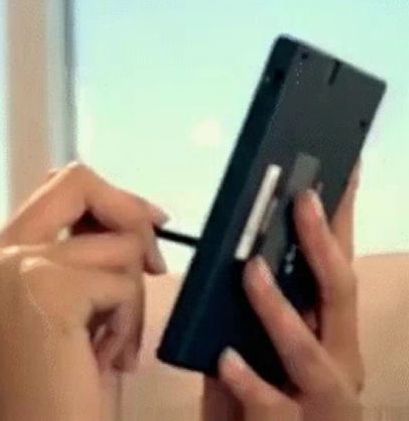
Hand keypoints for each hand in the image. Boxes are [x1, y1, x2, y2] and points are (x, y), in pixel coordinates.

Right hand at [0, 162, 168, 420]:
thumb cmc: (64, 382)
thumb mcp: (71, 303)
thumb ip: (80, 252)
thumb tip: (131, 210)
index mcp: (0, 250)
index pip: (62, 184)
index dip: (113, 198)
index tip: (149, 226)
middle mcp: (0, 250)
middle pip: (81, 182)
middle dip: (132, 219)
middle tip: (152, 267)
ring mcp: (20, 266)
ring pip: (117, 243)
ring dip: (132, 297)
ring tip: (112, 341)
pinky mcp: (48, 288)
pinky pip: (124, 282)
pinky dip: (131, 323)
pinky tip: (108, 357)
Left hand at [204, 166, 363, 420]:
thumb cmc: (254, 408)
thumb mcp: (251, 351)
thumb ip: (246, 314)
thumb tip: (234, 255)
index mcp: (331, 337)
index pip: (338, 270)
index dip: (339, 221)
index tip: (337, 169)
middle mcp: (337, 364)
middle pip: (339, 298)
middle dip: (323, 246)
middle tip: (302, 200)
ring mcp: (322, 403)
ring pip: (311, 353)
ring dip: (280, 310)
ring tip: (252, 273)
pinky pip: (272, 406)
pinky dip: (249, 380)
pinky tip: (226, 358)